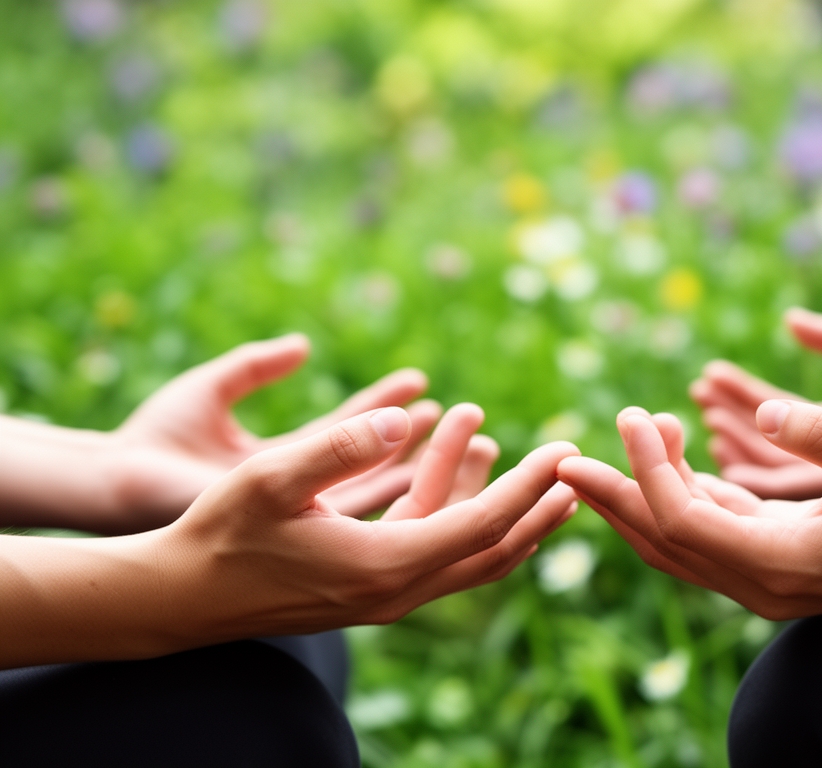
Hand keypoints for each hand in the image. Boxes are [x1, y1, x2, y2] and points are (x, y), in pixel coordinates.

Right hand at [0, 404, 577, 666]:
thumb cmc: (219, 534)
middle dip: (534, 507)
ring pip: (461, 550)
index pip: (482, 525)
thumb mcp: (269, 480)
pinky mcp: (368, 587)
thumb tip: (402, 418)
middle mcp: (397, 591)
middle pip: (491, 550)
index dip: (528, 486)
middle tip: (571, 467)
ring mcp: (384, 595)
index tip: (563, 451)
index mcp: (385, 566)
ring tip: (484, 435)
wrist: (183, 596)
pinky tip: (443, 465)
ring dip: (485, 497)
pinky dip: (448, 508)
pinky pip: (429, 548)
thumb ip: (336, 446)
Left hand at [108, 335, 441, 532]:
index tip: (423, 383)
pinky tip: (429, 463)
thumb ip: (256, 365)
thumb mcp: (212, 389)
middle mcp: (300, 490)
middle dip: (424, 442)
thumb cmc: (155, 438)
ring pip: (380, 488)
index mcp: (285, 462)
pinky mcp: (297, 527)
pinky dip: (395, 482)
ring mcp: (299, 513)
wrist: (116, 488)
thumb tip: (303, 343)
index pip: (350, 429)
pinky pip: (360, 504)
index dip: (387, 405)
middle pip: (377, 463)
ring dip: (423, 465)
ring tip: (469, 442)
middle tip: (469, 421)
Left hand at [556, 403, 821, 619]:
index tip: (632, 415)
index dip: (648, 469)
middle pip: (659, 541)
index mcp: (776, 564)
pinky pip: (701, 538)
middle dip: (609, 498)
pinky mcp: (761, 569)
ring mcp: (755, 583)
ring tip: (615, 444)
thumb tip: (760, 412)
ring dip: (638, 496)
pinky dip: (677, 500)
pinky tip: (668, 460)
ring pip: (674, 544)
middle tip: (560, 460)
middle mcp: (754, 585)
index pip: (683, 519)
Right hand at [690, 308, 821, 498]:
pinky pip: (772, 488)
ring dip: (732, 440)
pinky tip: (725, 454)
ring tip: (706, 418)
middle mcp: (821, 456)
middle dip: (725, 416)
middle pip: (759, 437)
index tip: (708, 377)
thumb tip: (790, 319)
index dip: (738, 393)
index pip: (771, 411)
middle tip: (696, 397)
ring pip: (759, 463)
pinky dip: (746, 469)